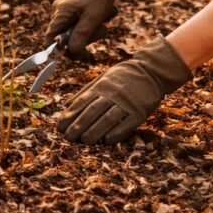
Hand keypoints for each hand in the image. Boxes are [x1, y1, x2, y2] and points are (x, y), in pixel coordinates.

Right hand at [45, 0, 139, 56]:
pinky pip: (84, 24)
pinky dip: (95, 22)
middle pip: (67, 37)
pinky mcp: (78, 9)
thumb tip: (71, 52)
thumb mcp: (91, 18)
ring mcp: (69, 10)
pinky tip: (104, 13)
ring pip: (79, 31)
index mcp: (60, 13)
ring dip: (94, 29)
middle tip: (101, 29)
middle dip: (86, 37)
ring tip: (105, 18)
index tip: (78, 54)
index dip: (61, 50)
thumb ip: (80, 36)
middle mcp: (61, 12)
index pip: (51, 38)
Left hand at [56, 36, 191, 143]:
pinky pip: (126, 124)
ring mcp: (126, 103)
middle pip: (93, 111)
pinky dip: (116, 133)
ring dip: (95, 131)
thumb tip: (67, 105)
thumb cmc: (124, 76)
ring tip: (85, 141)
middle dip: (79, 125)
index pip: (83, 102)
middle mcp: (113, 94)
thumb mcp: (103, 77)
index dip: (71, 115)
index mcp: (102, 86)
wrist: (151, 72)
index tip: (60, 127)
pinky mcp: (139, 112)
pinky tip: (107, 141)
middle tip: (69, 137)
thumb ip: (86, 91)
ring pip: (108, 119)